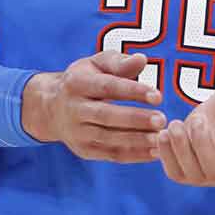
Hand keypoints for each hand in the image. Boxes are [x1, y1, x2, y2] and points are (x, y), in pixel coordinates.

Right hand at [22, 50, 165, 162]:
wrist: (53, 108)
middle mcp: (73, 109)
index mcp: (76, 83)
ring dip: (137, 139)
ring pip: (109, 138)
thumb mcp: (97, 64)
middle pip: (106, 115)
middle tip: (162, 119)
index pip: (107, 87)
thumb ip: (120, 62)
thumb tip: (142, 60)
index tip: (158, 96)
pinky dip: (134, 155)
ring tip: (161, 137)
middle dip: (136, 119)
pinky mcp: (84, 150)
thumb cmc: (85, 80)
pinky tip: (155, 151)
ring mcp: (77, 133)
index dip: (133, 91)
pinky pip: (111, 154)